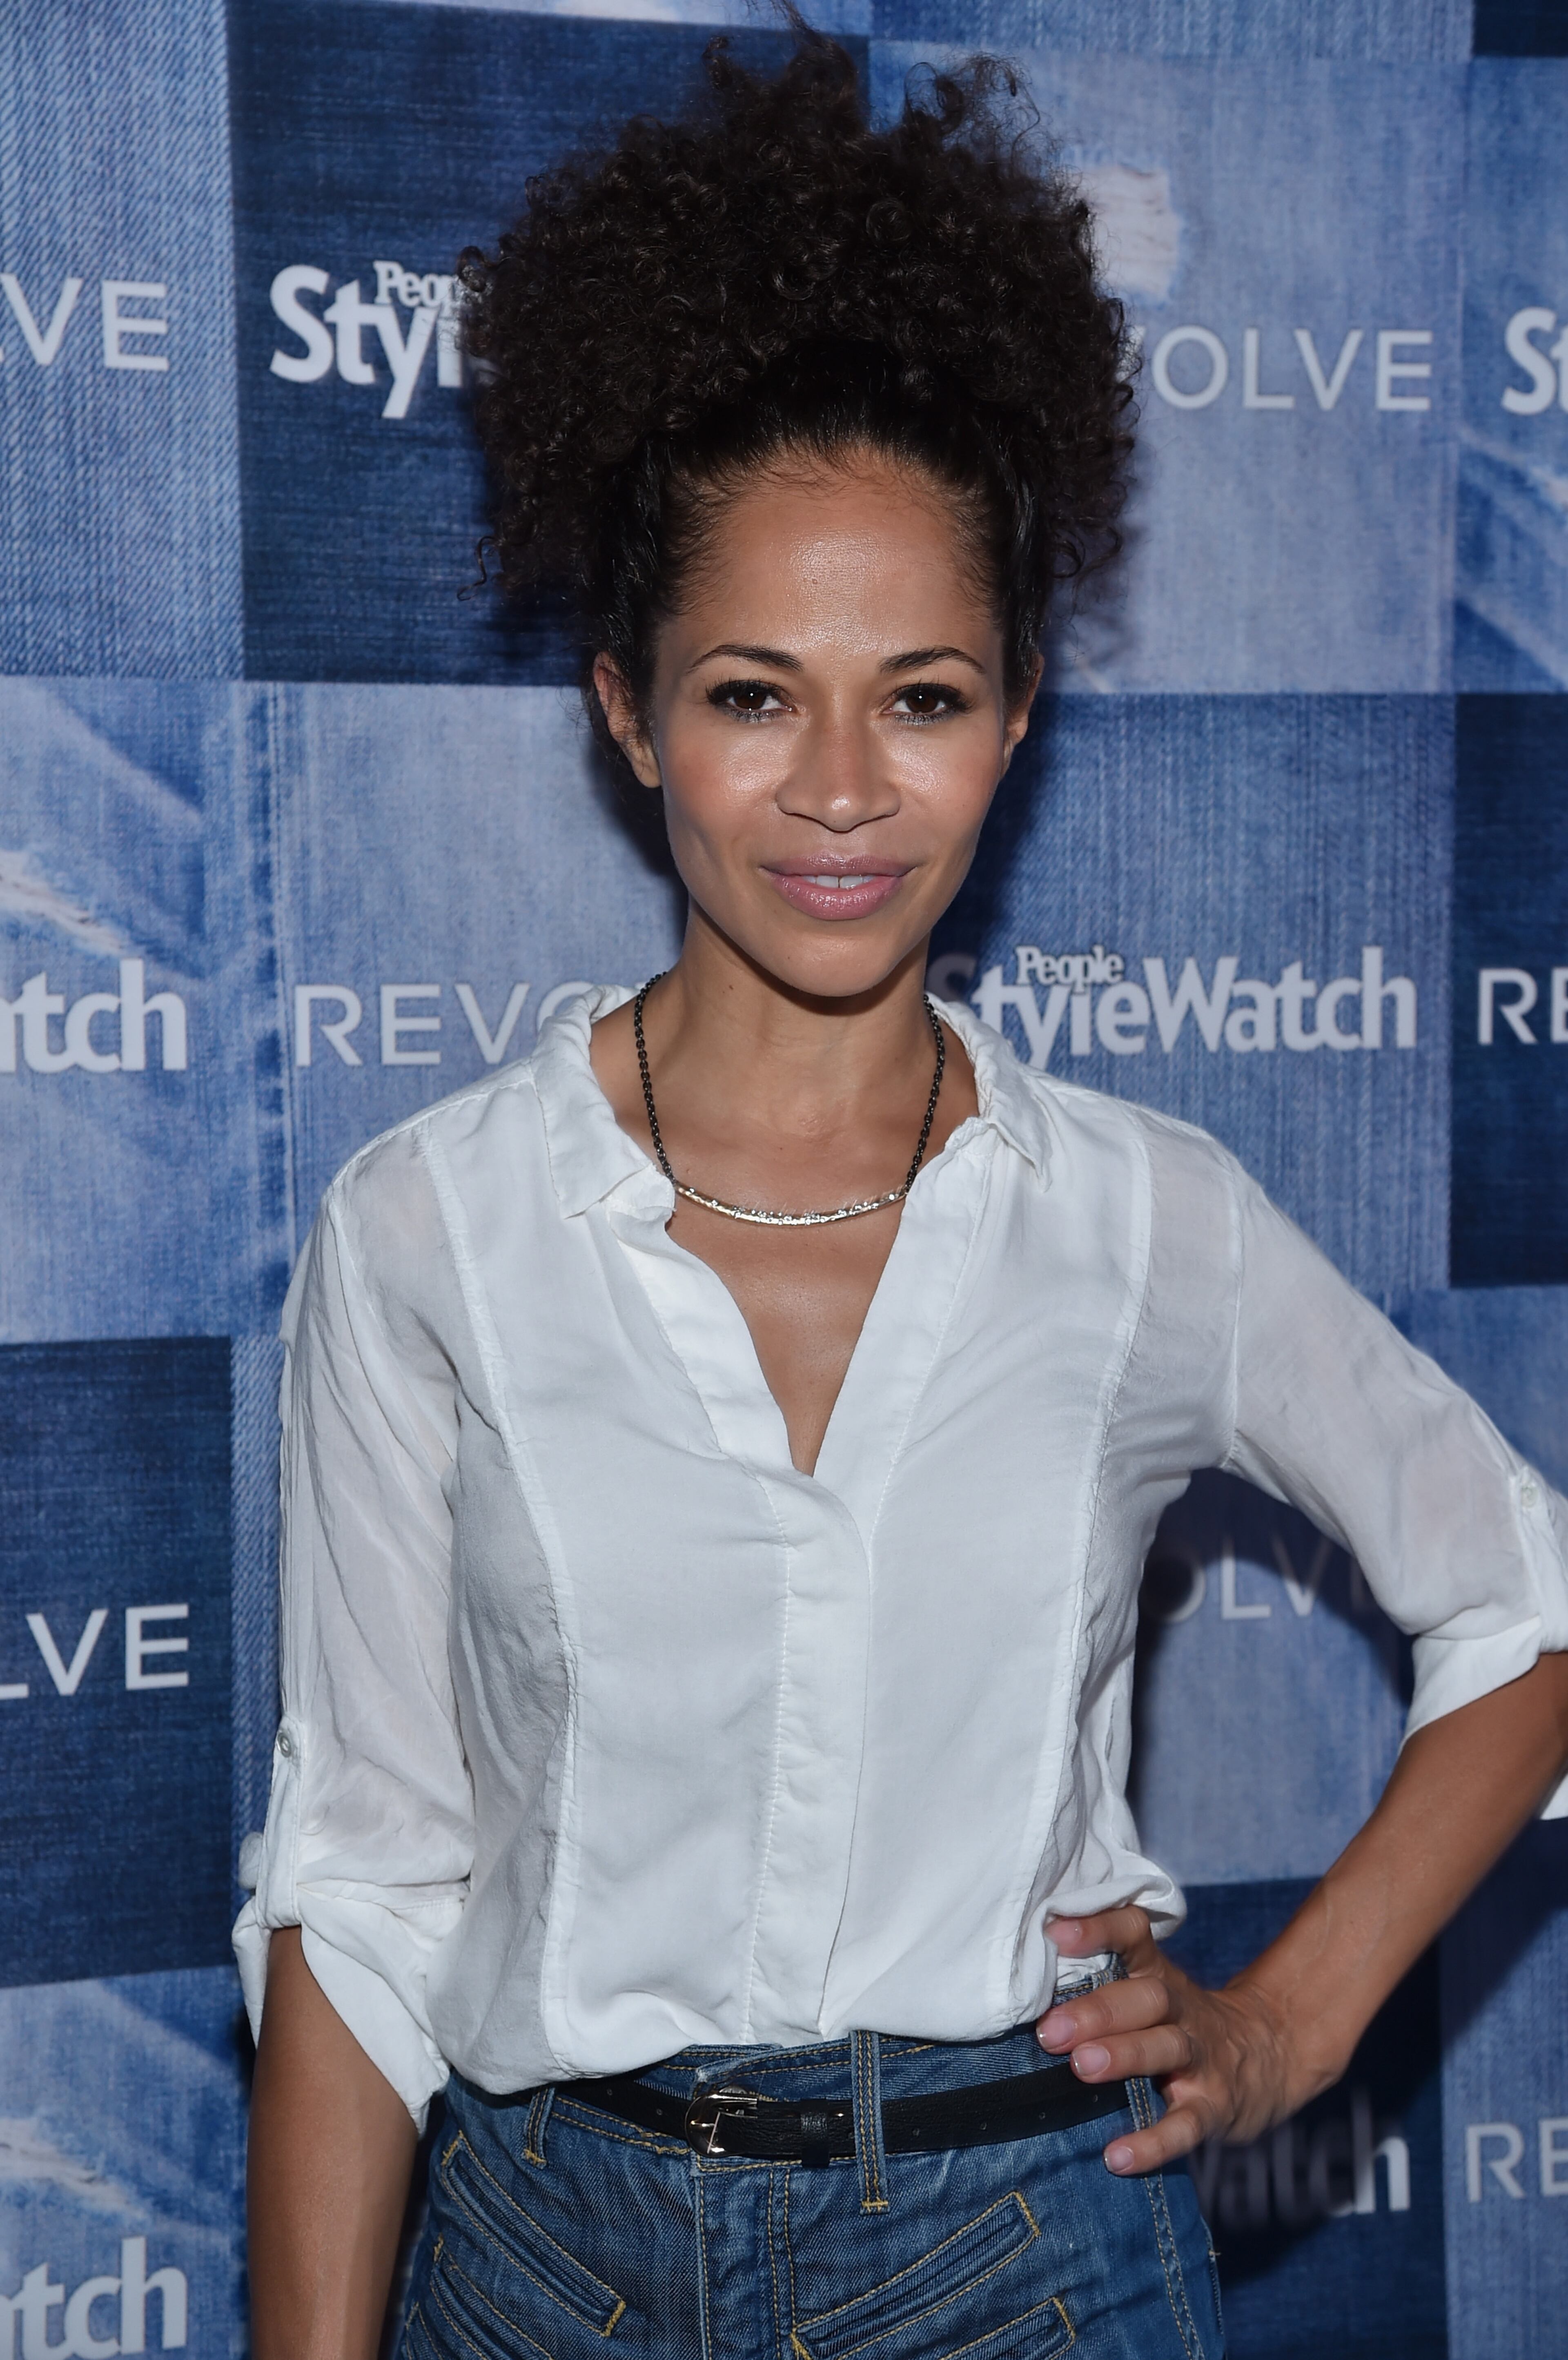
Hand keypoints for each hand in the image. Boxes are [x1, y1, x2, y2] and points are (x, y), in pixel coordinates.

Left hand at [1034, 1906, 1304, 2177]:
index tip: (1054, 1932)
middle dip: (1098, 2011)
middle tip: (1051, 2030)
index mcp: (1159, 1975)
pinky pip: (1186, 2125)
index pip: (1134, 1935)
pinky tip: (1117, 2157)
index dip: (1099, 1928)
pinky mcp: (1214, 2108)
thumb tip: (1021, 1983)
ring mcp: (1202, 2059)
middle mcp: (1182, 2010)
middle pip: (1147, 1998)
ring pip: (1167, 2049)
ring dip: (1124, 2056)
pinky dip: (1153, 2143)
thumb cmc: (1180, 2022)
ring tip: (1081, 2067)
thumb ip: (1101, 1982)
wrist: (1268, 2056)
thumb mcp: (1151, 1991)